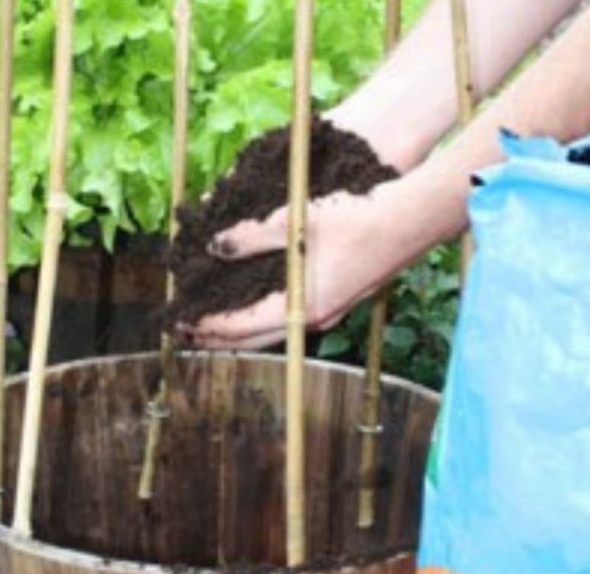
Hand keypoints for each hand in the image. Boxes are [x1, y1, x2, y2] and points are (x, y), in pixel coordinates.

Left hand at [184, 186, 401, 349]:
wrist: (412, 220)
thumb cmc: (357, 217)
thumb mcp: (293, 221)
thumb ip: (248, 235)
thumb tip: (213, 245)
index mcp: (298, 306)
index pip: (238, 326)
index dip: (205, 325)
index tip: (178, 322)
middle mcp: (311, 319)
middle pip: (252, 339)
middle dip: (216, 337)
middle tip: (185, 332)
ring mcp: (328, 314)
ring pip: (272, 332)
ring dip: (239, 331)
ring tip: (212, 324)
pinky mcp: (338, 301)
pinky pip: (288, 320)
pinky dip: (262, 319)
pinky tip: (252, 305)